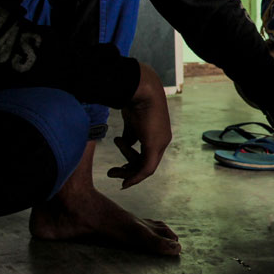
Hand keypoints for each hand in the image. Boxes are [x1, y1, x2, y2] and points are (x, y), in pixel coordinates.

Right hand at [108, 62, 171, 188]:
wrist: (140, 90)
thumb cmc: (135, 101)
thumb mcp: (131, 120)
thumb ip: (131, 134)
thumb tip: (125, 142)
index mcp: (158, 133)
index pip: (146, 154)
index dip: (133, 163)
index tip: (118, 170)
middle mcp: (162, 140)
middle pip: (146, 162)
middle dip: (128, 170)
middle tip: (111, 173)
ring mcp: (160, 143)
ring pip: (144, 167)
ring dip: (126, 171)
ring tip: (112, 167)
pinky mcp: (154, 145)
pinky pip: (147, 168)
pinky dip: (136, 177)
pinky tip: (125, 183)